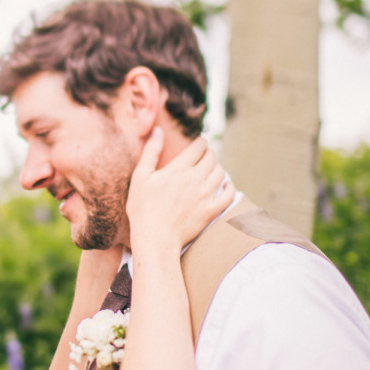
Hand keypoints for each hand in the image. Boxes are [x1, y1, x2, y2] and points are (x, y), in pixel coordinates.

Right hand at [126, 130, 232, 254]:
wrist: (155, 238)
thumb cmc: (142, 208)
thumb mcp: (140, 177)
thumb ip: (151, 151)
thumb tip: (158, 130)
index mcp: (178, 169)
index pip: (198, 147)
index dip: (200, 143)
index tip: (199, 144)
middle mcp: (194, 179)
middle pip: (211, 158)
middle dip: (209, 153)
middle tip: (205, 155)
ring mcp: (205, 195)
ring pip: (220, 173)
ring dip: (217, 167)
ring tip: (211, 169)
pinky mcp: (211, 210)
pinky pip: (229, 194)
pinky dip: (229, 187)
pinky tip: (225, 185)